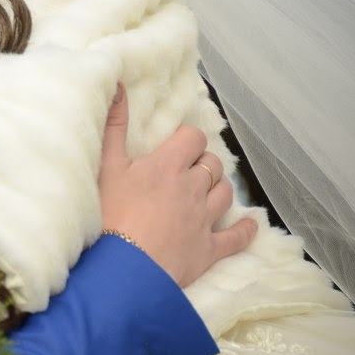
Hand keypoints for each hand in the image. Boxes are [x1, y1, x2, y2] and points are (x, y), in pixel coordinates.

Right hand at [97, 84, 255, 286]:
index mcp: (168, 166)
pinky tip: (249, 226)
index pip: (193, 138)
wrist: (121, 270)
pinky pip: (236, 237)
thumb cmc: (108, 216)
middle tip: (184, 170)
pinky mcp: (208, 250)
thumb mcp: (105, 167)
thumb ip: (113, 125)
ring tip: (205, 190)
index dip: (186, 139)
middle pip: (212, 164)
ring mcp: (204, 220)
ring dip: (218, 188)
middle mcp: (192, 188)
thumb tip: (117, 84)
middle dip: (201, 163)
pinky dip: (245, 230)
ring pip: (225, 193)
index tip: (174, 147)